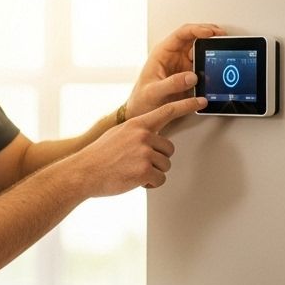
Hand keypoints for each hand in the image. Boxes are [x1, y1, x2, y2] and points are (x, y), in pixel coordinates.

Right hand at [77, 95, 206, 195]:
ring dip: (152, 172)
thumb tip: (151, 136)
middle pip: (169, 149)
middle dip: (157, 159)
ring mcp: (144, 153)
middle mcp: (143, 136)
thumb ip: (137, 132)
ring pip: (164, 166)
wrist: (83, 172)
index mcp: (137, 125)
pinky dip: (149, 183)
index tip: (201, 101)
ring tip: (131, 171)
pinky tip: (133, 180)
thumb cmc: (98, 156)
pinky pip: (159, 179)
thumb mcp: (117, 134)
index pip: (167, 111)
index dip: (186, 105)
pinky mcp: (145, 170)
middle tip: (137, 163)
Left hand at [125, 23, 225, 119]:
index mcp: (163, 52)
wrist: (141, 112)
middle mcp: (174, 55)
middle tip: (223, 38)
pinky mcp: (190, 75)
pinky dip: (213, 64)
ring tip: (224, 51)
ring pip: (202, 50)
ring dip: (213, 49)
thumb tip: (191, 77)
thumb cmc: (141, 100)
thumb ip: (171, 84)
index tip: (211, 33)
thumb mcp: (153, 92)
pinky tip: (219, 66)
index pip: (182, 33)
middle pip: (196, 38)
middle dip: (211, 35)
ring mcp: (183, 64)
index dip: (198, 30)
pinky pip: (204, 65)